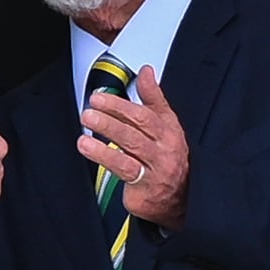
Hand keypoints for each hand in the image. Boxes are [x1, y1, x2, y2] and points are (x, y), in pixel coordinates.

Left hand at [77, 65, 188, 230]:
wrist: (183, 198)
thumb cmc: (170, 157)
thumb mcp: (166, 124)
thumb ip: (153, 97)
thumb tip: (147, 71)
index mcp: (169, 131)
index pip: (145, 114)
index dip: (121, 105)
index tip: (100, 98)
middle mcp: (164, 150)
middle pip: (136, 129)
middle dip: (111, 116)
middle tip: (91, 108)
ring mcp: (155, 170)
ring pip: (129, 150)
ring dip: (105, 137)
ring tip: (86, 128)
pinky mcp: (144, 189)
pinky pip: (124, 171)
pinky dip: (106, 158)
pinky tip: (89, 149)